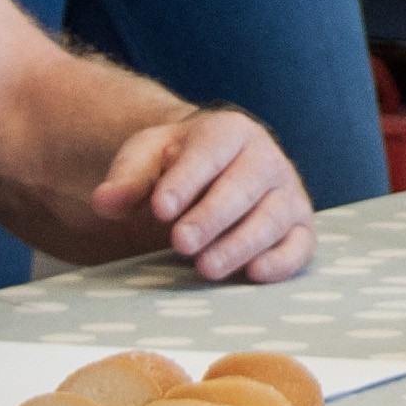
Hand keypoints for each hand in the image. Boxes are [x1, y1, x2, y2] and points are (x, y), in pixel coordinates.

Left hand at [91, 106, 313, 281]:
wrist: (216, 169)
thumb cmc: (179, 164)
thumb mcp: (148, 158)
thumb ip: (127, 177)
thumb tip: (105, 201)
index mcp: (229, 131)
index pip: (210, 152)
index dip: (186, 180)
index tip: (160, 208)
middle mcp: (266, 158)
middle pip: (244, 187)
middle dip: (212, 217)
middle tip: (180, 243)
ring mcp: (287, 193)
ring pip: (272, 218)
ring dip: (240, 244)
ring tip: (205, 268)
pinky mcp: (299, 227)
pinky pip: (300, 244)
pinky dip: (283, 260)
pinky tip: (254, 273)